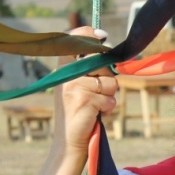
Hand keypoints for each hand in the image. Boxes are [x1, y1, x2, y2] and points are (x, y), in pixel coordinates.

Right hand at [52, 26, 116, 155]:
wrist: (69, 140)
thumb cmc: (79, 111)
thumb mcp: (79, 86)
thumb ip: (89, 69)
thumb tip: (110, 51)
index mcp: (63, 68)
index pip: (75, 40)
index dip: (90, 34)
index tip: (103, 36)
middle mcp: (67, 74)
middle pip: (103, 63)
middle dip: (107, 78)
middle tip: (95, 93)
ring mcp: (75, 86)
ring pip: (111, 83)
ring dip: (108, 97)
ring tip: (94, 106)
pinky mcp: (86, 100)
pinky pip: (111, 99)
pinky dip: (107, 109)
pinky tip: (94, 114)